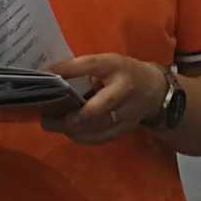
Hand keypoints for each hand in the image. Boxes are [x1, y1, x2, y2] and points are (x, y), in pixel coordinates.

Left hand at [46, 54, 167, 143]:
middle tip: (46, 117)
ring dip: (71, 129)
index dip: (66, 70)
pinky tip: (70, 131)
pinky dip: (82, 136)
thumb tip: (50, 79)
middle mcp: (123, 89)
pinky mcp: (126, 128)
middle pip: (94, 109)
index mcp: (115, 66)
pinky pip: (100, 137)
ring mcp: (127, 112)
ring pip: (95, 128)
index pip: (89, 65)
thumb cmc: (123, 73)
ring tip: (52, 124)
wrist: (156, 90)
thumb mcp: (106, 63)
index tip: (44, 75)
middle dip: (69, 117)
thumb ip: (83, 70)